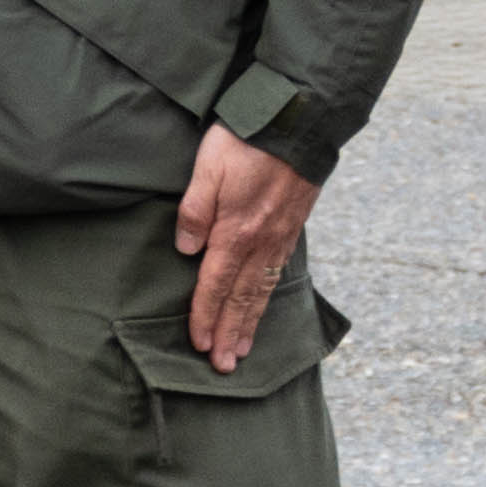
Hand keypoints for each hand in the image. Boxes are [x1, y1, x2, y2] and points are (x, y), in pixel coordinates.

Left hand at [172, 124, 319, 370]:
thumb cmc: (246, 139)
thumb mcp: (207, 167)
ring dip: (250, 322)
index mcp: (236, 232)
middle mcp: (261, 242)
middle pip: (242, 298)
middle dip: (231, 334)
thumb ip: (194, 210)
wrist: (299, 119)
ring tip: (243, 349)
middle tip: (224, 367)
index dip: (205, 316)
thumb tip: (187, 249)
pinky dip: (268, 297)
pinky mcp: (292, 227)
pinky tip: (263, 305)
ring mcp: (280, 237)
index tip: (199, 345)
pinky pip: (278, 273)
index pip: (215, 285)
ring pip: (262, 290)